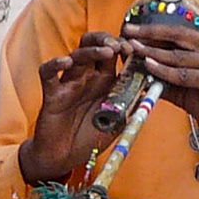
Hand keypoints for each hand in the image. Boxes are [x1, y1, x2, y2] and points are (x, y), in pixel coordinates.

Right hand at [18, 32, 131, 182]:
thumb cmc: (89, 140)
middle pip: (94, 46)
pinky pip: (47, 72)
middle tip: (119, 45)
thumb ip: (132, 106)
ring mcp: (69, 83)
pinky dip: (54, 64)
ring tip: (107, 51)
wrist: (64, 158)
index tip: (136, 49)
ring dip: (92, 49)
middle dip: (107, 40)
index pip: (114, 54)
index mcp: (105, 82)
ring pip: (76, 55)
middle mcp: (87, 78)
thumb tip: (150, 89)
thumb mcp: (118, 123)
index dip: (125, 47)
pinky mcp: (52, 93)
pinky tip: (65, 62)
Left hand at [123, 23, 198, 151]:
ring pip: (180, 54)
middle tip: (129, 30)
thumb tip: (142, 76)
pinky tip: (150, 66)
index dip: (156, 31)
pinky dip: (165, 71)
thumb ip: (169, 81)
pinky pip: (186, 74)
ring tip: (134, 48)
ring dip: (154, 51)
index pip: (180, 33)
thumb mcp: (190, 90)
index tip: (133, 30)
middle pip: (179, 34)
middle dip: (151, 31)